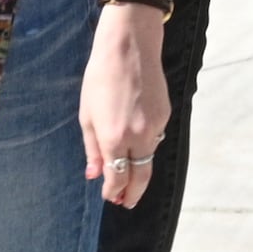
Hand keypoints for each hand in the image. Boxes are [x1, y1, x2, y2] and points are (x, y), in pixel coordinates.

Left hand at [81, 5, 172, 208]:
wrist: (129, 48)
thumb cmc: (100, 78)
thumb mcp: (87, 116)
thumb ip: (92, 149)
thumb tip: (95, 174)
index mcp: (114, 137)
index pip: (118, 177)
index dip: (113, 191)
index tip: (109, 197)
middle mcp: (139, 136)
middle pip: (141, 176)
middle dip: (133, 193)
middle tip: (126, 203)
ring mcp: (155, 125)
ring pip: (149, 158)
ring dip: (139, 171)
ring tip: (128, 178)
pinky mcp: (165, 114)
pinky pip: (156, 138)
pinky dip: (145, 148)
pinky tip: (136, 145)